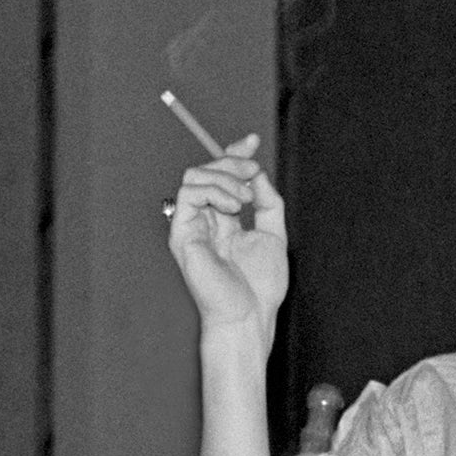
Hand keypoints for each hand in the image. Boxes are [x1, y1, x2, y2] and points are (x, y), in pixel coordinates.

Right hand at [167, 138, 286, 334]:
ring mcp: (191, 227)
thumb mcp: (274, 233)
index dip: (235, 153)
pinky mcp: (181, 235)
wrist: (248, 316)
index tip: (253, 139)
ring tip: (245, 200)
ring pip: (195, 176)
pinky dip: (213, 191)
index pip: (222, 177)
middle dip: (232, 161)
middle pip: (207, 170)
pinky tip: (233, 208)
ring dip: (224, 177)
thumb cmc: (260, 287)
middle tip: (253, 172)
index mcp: (225, 220)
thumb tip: (257, 173)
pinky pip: (188, 194)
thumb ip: (268, 201)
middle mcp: (205, 221)